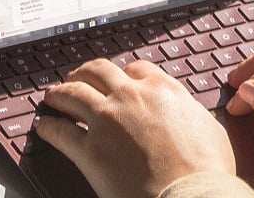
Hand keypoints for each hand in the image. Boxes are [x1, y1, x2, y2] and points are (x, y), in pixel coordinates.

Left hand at [36, 59, 235, 197]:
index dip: (122, 74)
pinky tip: (44, 127)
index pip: (135, 69)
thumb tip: (186, 112)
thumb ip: (190, 113)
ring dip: (59, 93)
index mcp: (163, 89)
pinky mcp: (89, 150)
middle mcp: (131, 97)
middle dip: (84, 74)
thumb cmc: (206, 171)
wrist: (191, 197)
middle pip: (97, 72)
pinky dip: (48, 127)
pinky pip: (58, 131)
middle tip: (77, 79)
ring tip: (52, 97)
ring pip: (72, 94)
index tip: (116, 80)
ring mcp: (107, 121)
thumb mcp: (209, 128)